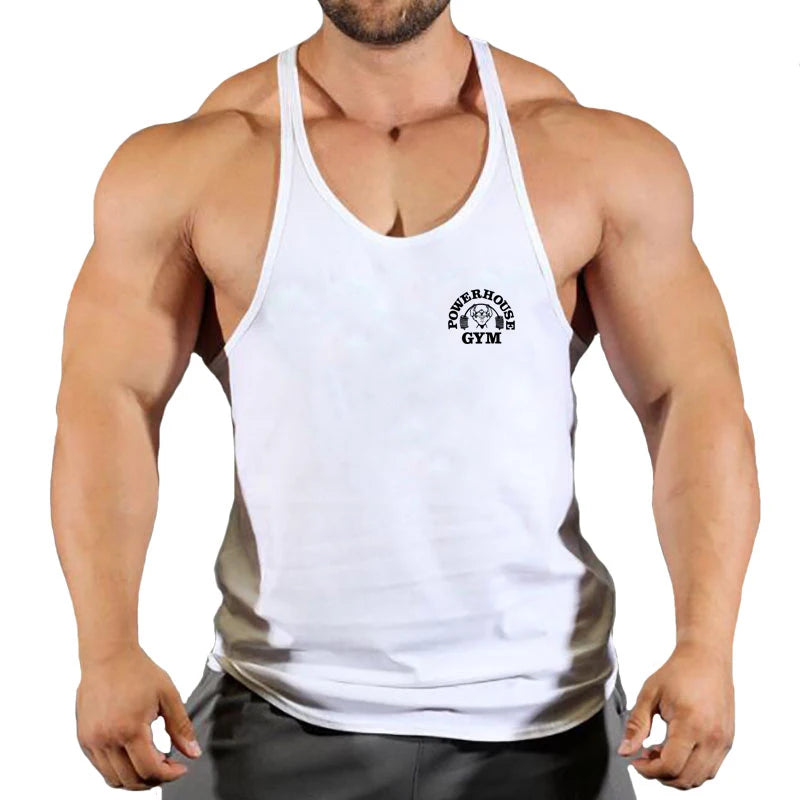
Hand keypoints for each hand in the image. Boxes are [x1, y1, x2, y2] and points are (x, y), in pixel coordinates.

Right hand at [76, 645, 200, 789]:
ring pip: (113, 779)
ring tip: (152, 761)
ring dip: (135, 778)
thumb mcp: (168, 695)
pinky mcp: (84, 739)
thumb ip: (181, 727)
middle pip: (131, 780)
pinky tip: (133, 754)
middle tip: (168, 766)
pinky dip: (118, 769)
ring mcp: (92, 741)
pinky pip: (101, 767)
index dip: (169, 775)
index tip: (180, 768)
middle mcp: (107, 739)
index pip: (149, 770)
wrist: (108, 656)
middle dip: (154, 779)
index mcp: (130, 729)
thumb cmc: (137, 671)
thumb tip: (193, 752)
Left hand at [617, 641, 734, 789]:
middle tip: (645, 756)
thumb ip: (636, 725)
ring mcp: (723, 741)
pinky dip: (691, 768)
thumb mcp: (649, 694)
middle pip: (685, 779)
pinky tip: (676, 749)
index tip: (635, 760)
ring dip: (677, 774)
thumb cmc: (677, 672)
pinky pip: (710, 769)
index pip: (670, 766)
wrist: (706, 658)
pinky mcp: (727, 741)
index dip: (648, 770)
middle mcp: (712, 738)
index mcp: (691, 725)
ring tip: (660, 751)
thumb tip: (625, 751)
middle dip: (660, 774)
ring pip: (700, 778)